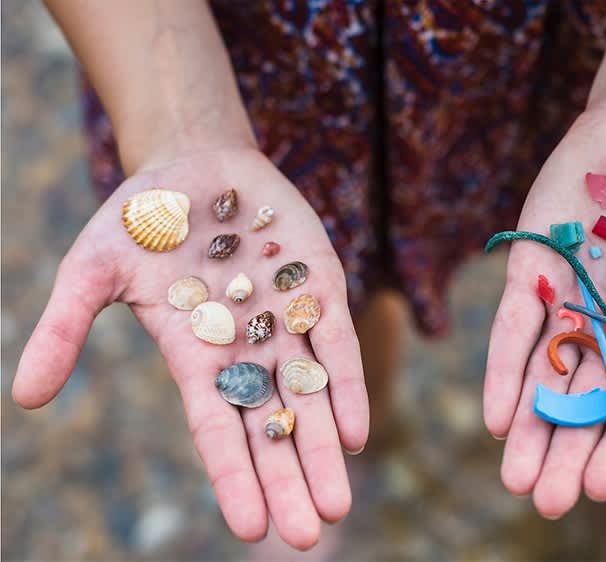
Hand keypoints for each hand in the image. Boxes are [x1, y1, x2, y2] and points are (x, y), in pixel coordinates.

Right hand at [12, 146, 368, 547]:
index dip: (234, 476)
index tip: (251, 528)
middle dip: (289, 480)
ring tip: (336, 505)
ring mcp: (287, 320)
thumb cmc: (142, 219)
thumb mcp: (92, 269)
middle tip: (308, 535)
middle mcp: (246, 350)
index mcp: (196, 356)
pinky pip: (336, 343)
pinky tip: (354, 431)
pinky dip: (345, 384)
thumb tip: (24, 399)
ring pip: (310, 396)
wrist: (196, 164)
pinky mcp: (318, 288)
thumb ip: (64, 329)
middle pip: (271, 426)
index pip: (217, 428)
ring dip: (323, 449)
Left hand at [483, 108, 605, 517]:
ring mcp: (567, 300)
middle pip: (587, 400)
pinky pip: (513, 328)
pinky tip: (496, 415)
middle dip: (567, 449)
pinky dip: (504, 368)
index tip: (601, 488)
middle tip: (546, 502)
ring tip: (515, 478)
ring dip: (530, 426)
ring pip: (545, 375)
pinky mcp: (530, 273)